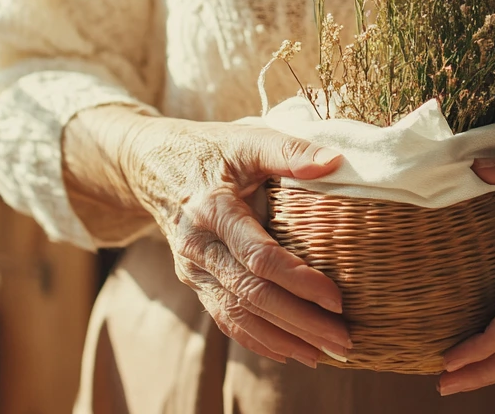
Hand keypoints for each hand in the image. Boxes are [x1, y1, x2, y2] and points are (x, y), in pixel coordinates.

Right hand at [64, 109, 352, 366]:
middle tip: (343, 341)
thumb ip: (289, 151)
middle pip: (251, 295)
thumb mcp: (246, 140)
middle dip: (299, 322)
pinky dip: (256, 339)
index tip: (336, 298)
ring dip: (282, 339)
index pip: (258, 256)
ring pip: (237, 314)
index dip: (298, 280)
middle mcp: (198, 246)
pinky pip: (224, 317)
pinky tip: (288, 352)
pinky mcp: (195, 280)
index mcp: (212, 209)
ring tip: (323, 355)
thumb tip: (335, 162)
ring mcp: (193, 268)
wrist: (151, 164)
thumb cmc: (209, 149)